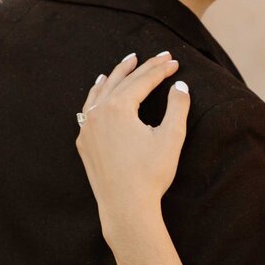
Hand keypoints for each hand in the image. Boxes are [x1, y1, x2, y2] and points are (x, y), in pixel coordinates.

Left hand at [74, 51, 191, 236]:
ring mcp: (88, 128)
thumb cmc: (150, 174)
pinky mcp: (85, 143)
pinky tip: (100, 90)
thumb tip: (180, 85)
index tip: (174, 61)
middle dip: (141, 68)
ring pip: (101, 92)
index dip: (160, 70)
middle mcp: (99, 113)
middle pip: (122, 82)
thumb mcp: (171, 137)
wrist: (125, 207)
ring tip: (127, 62)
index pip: (142, 81)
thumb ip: (178, 106)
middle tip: (157, 57)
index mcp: (118, 107)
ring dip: (115, 75)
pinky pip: (89, 110)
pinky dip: (97, 95)